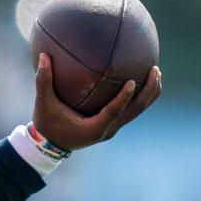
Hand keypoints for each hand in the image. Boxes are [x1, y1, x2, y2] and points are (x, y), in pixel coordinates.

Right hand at [32, 53, 161, 150]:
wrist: (50, 144)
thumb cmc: (47, 124)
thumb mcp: (43, 104)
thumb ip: (43, 81)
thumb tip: (43, 55)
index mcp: (94, 128)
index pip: (114, 112)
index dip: (124, 98)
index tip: (132, 81)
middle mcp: (107, 130)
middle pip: (135, 111)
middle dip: (148, 91)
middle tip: (155, 70)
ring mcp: (112, 128)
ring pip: (137, 111)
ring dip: (149, 93)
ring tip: (156, 72)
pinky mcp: (112, 124)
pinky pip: (131, 109)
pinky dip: (139, 96)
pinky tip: (142, 79)